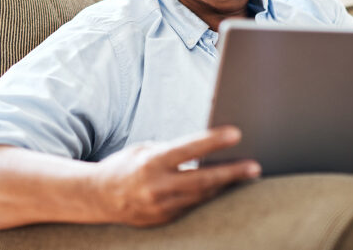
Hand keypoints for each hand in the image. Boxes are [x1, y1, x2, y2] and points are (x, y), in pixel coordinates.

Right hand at [94, 126, 260, 226]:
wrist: (98, 197)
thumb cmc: (126, 165)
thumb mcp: (146, 150)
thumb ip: (174, 151)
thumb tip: (206, 150)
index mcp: (151, 162)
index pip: (187, 149)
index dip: (213, 141)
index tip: (236, 133)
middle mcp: (157, 186)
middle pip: (202, 180)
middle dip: (231, 173)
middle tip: (254, 166)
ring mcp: (161, 207)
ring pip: (201, 196)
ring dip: (225, 186)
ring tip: (246, 175)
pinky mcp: (164, 219)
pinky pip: (192, 206)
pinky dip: (208, 196)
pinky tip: (222, 188)